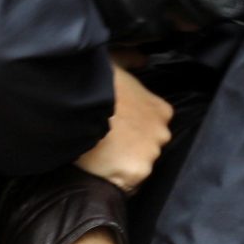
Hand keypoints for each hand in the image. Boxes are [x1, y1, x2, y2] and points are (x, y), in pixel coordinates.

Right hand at [75, 63, 173, 193]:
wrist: (80, 101)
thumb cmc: (96, 81)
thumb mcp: (117, 63)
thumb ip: (132, 60)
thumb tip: (141, 57)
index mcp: (161, 111)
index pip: (151, 130)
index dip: (131, 133)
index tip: (115, 132)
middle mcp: (162, 134)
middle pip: (145, 151)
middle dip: (127, 151)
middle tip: (102, 145)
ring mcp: (151, 155)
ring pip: (135, 169)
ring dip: (119, 167)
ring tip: (96, 157)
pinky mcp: (136, 173)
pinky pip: (124, 185)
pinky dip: (111, 181)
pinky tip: (96, 169)